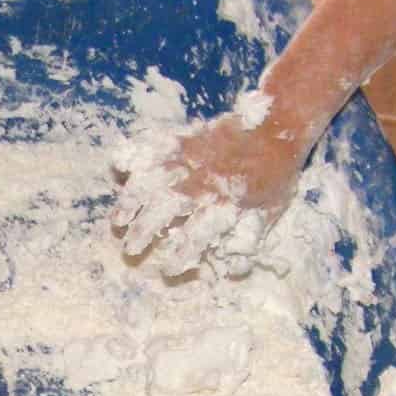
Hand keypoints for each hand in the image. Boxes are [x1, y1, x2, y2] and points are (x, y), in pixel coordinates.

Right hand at [110, 103, 310, 277]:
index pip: (198, 235)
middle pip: (167, 208)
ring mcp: (191, 159)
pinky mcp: (185, 139)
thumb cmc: (275, 174)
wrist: (278, 125)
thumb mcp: (271, 210)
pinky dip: (134, 153)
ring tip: (118, 220)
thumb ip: (250, 239)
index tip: (167, 270)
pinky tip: (118, 165)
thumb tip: (235, 270)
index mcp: (225, 203)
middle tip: (129, 249)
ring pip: (154, 180)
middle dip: (145, 231)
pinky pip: (154, 145)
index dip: (181, 255)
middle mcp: (203, 183)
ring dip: (132, 200)